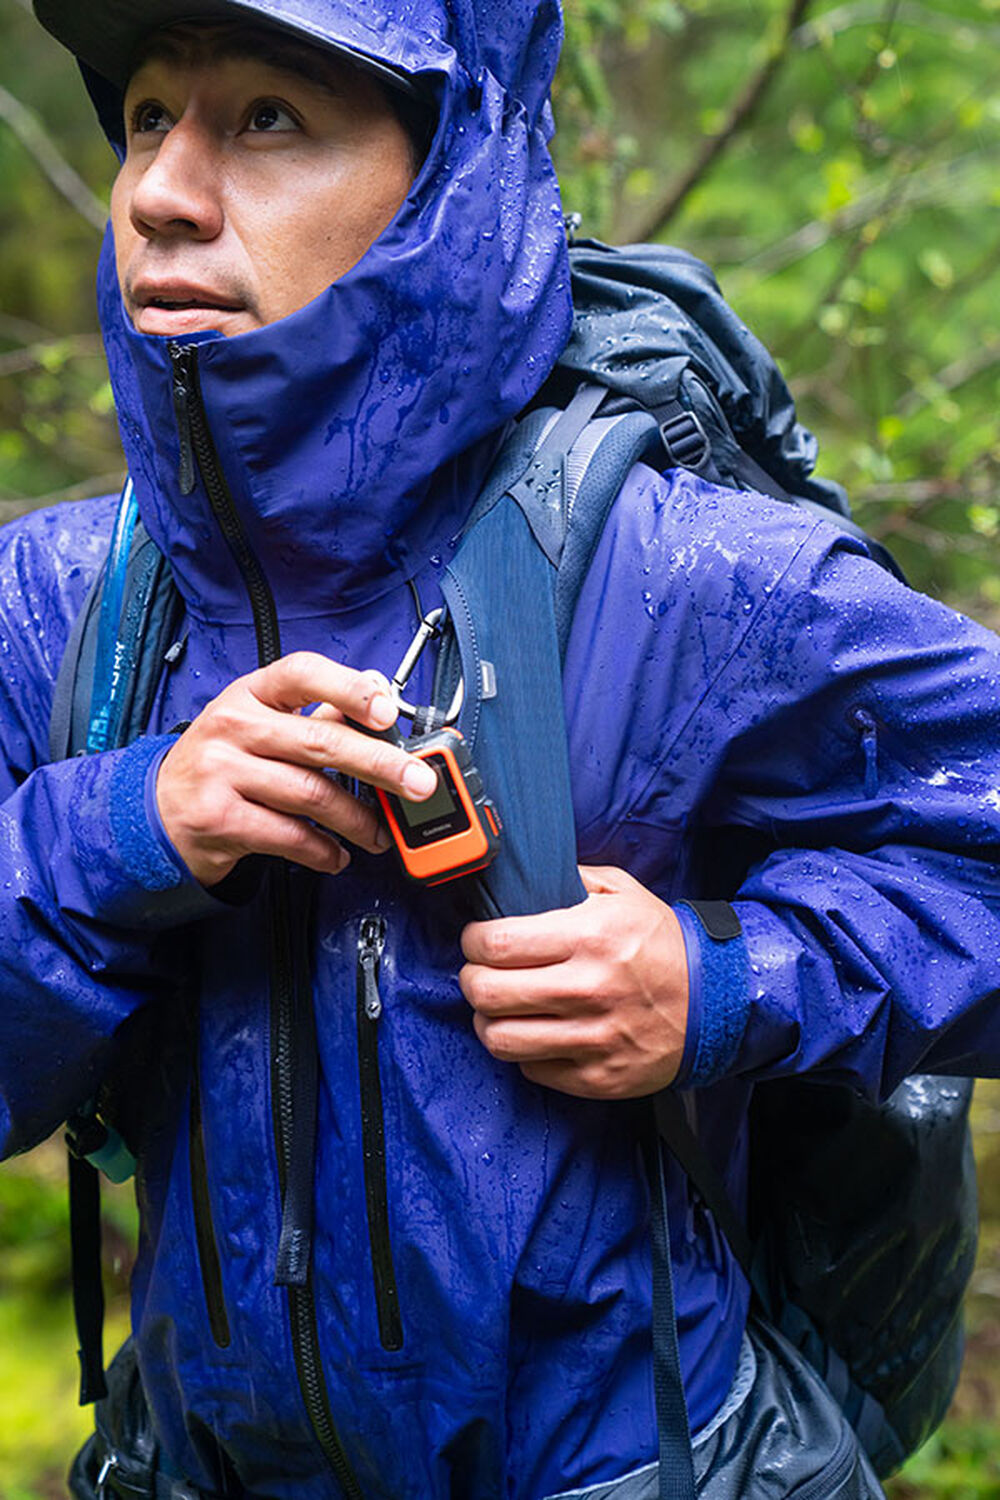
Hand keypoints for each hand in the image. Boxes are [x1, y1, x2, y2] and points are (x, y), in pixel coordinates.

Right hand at [156, 651, 437, 885]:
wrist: (158, 810)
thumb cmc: (222, 762)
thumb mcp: (259, 722)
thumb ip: (315, 710)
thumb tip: (376, 690)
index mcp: (250, 694)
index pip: (303, 674)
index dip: (349, 689)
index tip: (387, 709)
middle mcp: (233, 726)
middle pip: (320, 742)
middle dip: (380, 765)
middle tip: (418, 783)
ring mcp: (222, 772)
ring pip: (311, 795)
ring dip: (357, 820)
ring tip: (378, 832)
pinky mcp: (220, 818)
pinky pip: (288, 836)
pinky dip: (323, 851)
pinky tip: (336, 855)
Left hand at [459, 865, 688, 1098]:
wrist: (718, 1002)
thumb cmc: (662, 944)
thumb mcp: (622, 893)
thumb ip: (569, 880)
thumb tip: (519, 879)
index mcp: (591, 937)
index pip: (496, 943)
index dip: (473, 941)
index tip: (477, 940)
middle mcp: (589, 989)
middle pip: (487, 993)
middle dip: (471, 980)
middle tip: (479, 973)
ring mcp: (594, 1038)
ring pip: (500, 1039)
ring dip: (488, 1021)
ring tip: (498, 1009)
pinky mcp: (599, 1077)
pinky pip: (532, 1069)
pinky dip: (524, 1051)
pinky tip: (535, 1032)